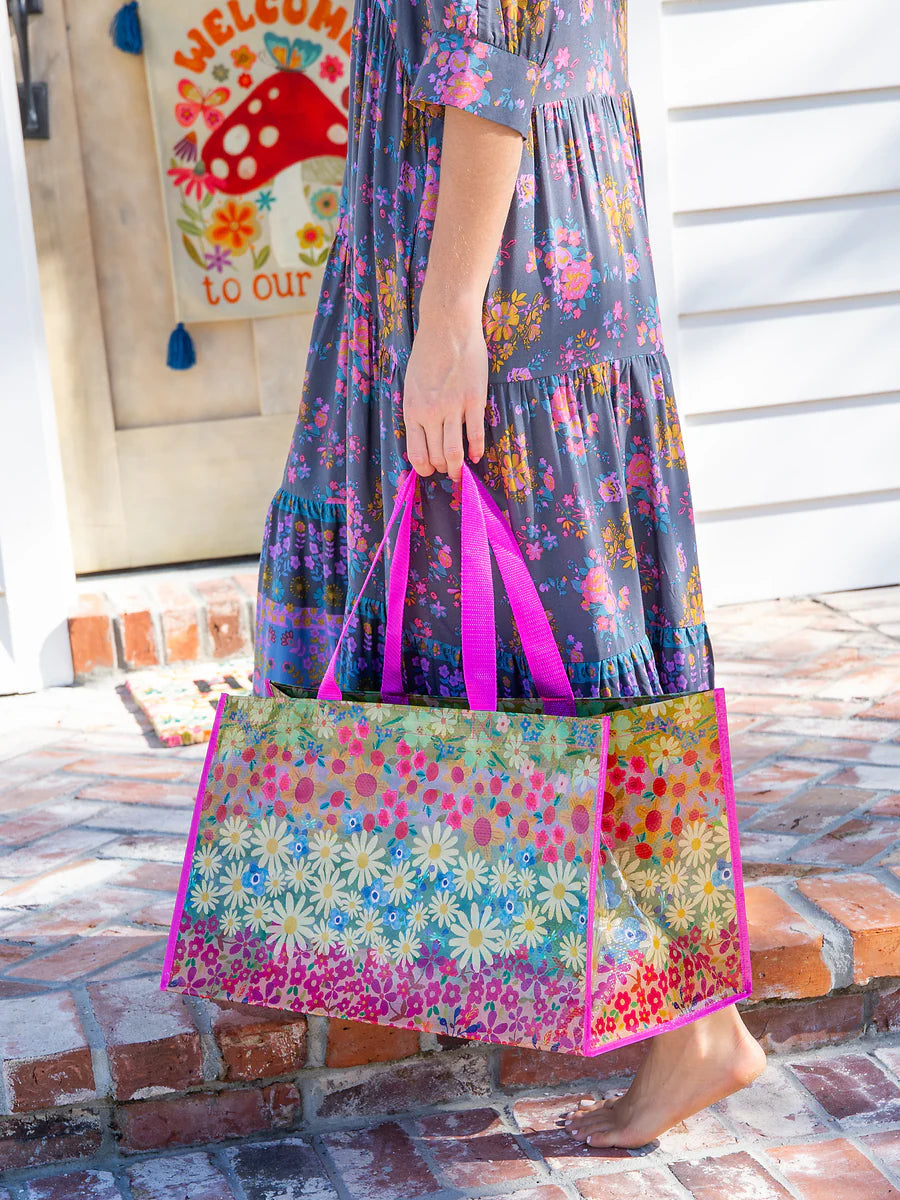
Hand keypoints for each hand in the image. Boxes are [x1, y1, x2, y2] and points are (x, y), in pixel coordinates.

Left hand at [402, 302, 487, 481]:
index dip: (424, 469)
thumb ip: (417, 411)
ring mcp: (453, 407)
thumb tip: (423, 436)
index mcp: (412, 410)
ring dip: (457, 467)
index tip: (430, 472)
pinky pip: (476, 434)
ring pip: (454, 452)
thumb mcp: (411, 385)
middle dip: (443, 469)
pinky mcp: (473, 400)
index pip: (416, 453)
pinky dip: (476, 450)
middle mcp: (430, 413)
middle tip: (449, 472)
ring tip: (461, 472)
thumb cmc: (427, 354)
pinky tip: (476, 456)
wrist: (447, 327)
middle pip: (437, 456)